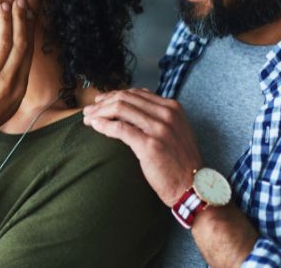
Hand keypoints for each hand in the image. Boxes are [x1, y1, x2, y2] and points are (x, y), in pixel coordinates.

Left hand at [0, 0, 34, 150]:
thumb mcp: (8, 103)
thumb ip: (13, 83)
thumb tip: (19, 66)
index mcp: (19, 87)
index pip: (27, 52)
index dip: (29, 31)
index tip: (29, 15)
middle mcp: (8, 81)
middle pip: (19, 44)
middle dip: (20, 20)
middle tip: (19, 2)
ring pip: (3, 42)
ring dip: (5, 21)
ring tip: (4, 5)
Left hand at [83, 88, 201, 205]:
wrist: (193, 186)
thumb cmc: (179, 161)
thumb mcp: (174, 130)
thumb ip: (156, 116)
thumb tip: (129, 106)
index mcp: (172, 107)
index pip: (135, 93)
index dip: (113, 95)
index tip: (100, 101)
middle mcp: (167, 114)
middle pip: (125, 98)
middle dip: (103, 102)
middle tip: (89, 110)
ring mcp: (159, 129)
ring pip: (120, 109)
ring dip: (99, 112)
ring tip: (88, 118)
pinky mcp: (150, 145)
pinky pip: (120, 128)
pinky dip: (104, 125)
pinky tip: (95, 126)